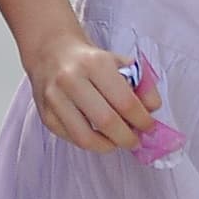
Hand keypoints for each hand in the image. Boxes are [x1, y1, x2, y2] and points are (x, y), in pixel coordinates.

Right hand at [25, 34, 161, 153]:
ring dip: (108, 145)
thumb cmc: (91, 60)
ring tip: (118, 142)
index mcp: (95, 64)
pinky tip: (99, 137)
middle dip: (127, 138)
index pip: (125, 101)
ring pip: (85, 137)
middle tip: (136, 140)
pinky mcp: (45, 115)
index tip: (150, 127)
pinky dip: (90, 143)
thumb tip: (153, 109)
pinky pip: (72, 139)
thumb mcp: (121, 63)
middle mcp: (71, 80)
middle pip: (106, 122)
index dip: (142, 120)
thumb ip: (143, 84)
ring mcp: (55, 99)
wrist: (52, 52)